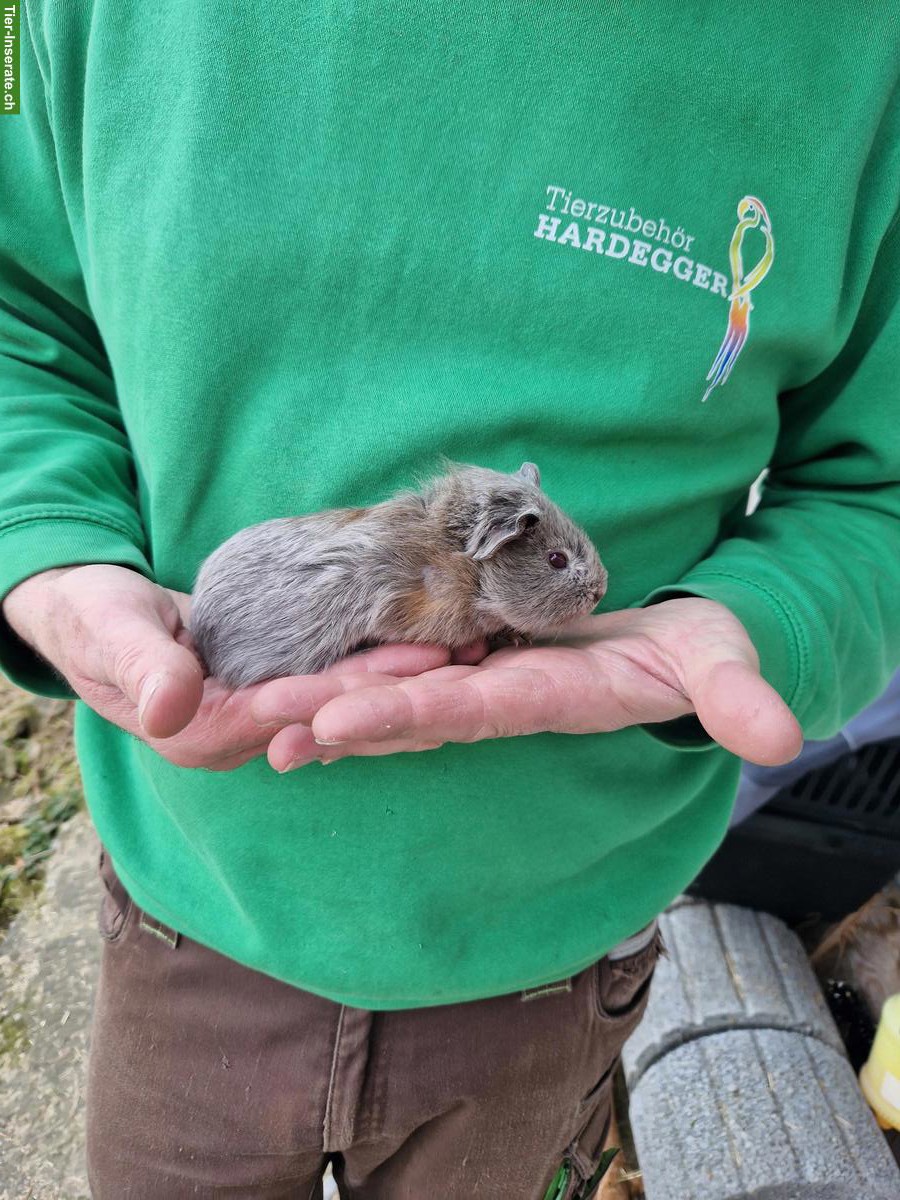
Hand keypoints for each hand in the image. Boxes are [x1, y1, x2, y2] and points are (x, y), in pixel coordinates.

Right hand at [1, 565, 461, 769]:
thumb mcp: (108, 632)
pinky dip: (380, 661)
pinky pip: (335, 678)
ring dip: (407, 677)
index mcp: (204, 733)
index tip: (423, 660)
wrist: (90, 617)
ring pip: (346, 700)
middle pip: (338, 712)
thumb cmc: (91, 617)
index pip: (298, 709)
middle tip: (472, 652)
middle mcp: (243, 736)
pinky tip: (430, 640)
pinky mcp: (273, 692)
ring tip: (472, 648)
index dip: (361, 685)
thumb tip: (173, 707)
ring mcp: (261, 717)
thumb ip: (144, 665)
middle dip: (406, 684)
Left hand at [250, 598, 803, 769]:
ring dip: (331, 698)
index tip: (337, 726)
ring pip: (399, 688)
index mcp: (548, 697)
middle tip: (261, 722)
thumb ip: (738, 695)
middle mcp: (502, 696)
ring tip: (259, 708)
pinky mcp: (477, 651)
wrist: (671, 649)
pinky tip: (303, 670)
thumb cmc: (697, 655)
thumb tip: (781, 734)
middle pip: (410, 709)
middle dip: (337, 716)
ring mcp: (485, 676)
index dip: (406, 717)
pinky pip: (410, 660)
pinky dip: (357, 666)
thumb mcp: (723, 663)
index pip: (469, 712)